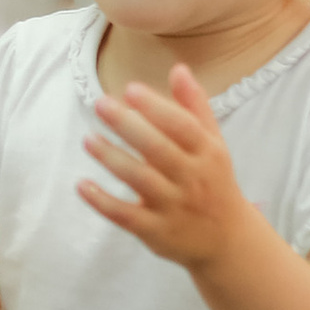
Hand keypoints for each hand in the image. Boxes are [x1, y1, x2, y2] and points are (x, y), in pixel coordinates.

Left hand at [80, 66, 253, 275]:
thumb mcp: (213, 144)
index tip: (130, 89)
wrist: (228, 240)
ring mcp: (174, 207)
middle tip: (100, 104)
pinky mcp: (157, 232)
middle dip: (129, 126)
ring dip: (112, 159)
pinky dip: (103, 202)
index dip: (157, 107)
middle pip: (159, 150)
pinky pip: (126, 216)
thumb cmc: (213, 181)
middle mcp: (193, 179)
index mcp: (208, 153)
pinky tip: (82, 185)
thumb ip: (195, 107)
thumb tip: (179, 68)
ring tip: (88, 139)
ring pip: (140, 180)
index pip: (182, 126)